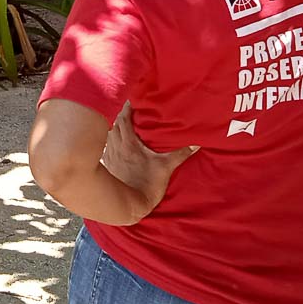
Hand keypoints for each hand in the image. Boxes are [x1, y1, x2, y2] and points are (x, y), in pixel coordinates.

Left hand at [100, 104, 196, 219]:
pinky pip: (106, 146)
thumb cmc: (146, 185)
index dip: (126, 106)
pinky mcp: (107, 164)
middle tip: (127, 107)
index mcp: (129, 143)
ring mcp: (110, 155)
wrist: (127, 205)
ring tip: (120, 120)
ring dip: (113, 125)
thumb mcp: (166, 168)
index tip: (131, 98)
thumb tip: (196, 144)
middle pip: (113, 123)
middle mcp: (116, 146)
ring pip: (108, 134)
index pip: (123, 118)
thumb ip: (180, 154)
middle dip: (119, 113)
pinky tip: (115, 141)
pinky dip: (110, 139)